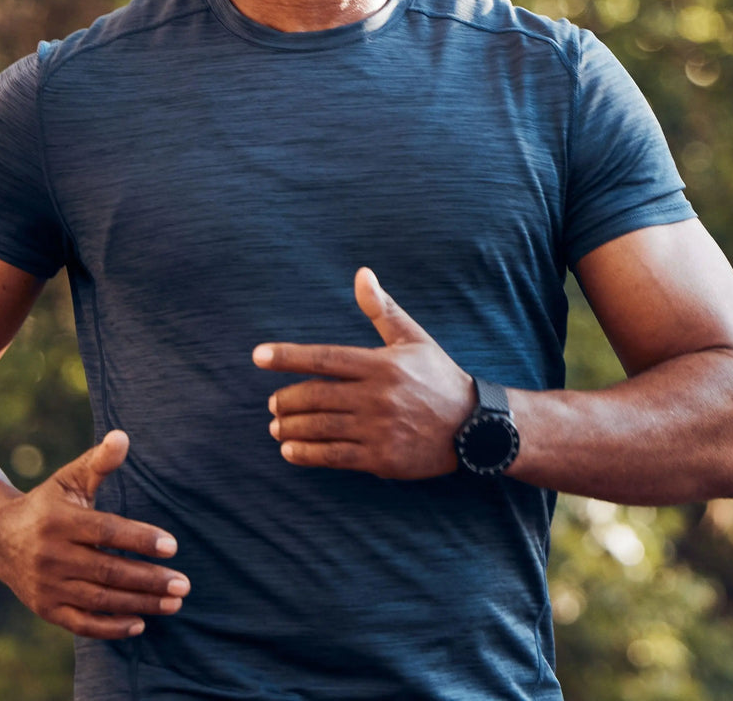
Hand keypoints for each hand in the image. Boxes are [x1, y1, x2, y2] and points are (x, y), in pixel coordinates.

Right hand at [0, 430, 189, 638]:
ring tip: (174, 603)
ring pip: (99, 600)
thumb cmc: (48, 504)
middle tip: (184, 584)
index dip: (139, 539)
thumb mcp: (69, 479)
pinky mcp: (45, 609)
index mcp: (59, 521)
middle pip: (107, 571)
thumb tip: (123, 436)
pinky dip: (110, 627)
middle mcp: (51, 556)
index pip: (106, 533)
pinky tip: (140, 624)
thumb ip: (99, 462)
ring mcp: (46, 586)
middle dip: (149, 579)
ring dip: (139, 604)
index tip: (173, 546)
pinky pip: (81, 624)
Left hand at [253, 268, 475, 478]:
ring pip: (319, 427)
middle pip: (315, 396)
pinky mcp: (381, 458)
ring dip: (290, 427)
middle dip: (286, 399)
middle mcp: (376, 395)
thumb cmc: (438, 377)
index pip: (324, 358)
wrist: (473, 426)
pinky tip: (289, 450)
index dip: (288, 357)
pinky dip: (305, 453)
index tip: (258, 356)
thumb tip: (362, 274)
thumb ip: (382, 309)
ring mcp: (378, 428)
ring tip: (275, 425)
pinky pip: (333, 456)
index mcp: (380, 364)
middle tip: (273, 402)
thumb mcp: (413, 338)